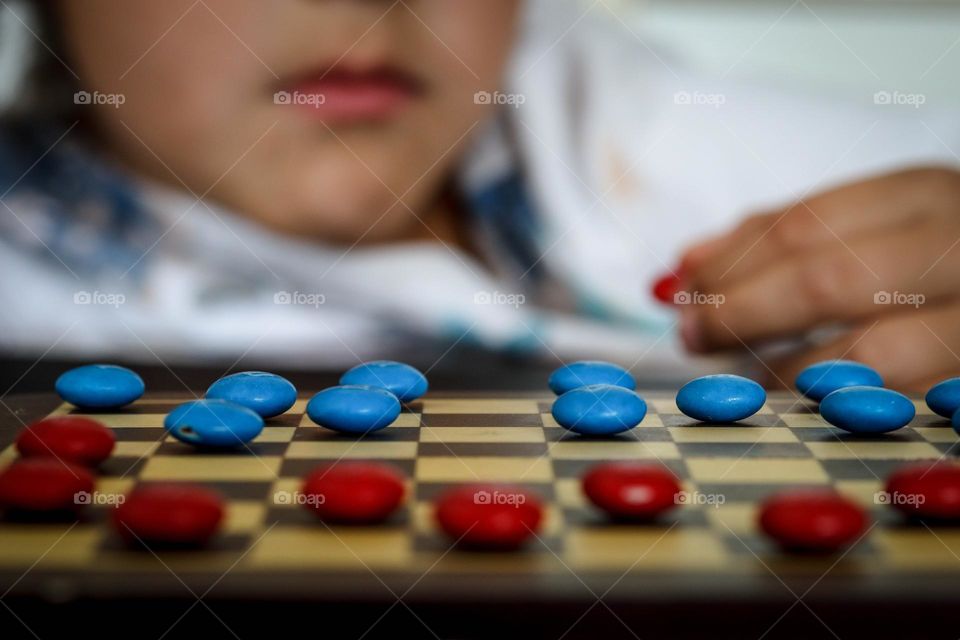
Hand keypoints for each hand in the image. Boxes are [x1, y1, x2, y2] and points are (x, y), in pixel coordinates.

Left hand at [676, 167, 959, 391]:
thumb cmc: (937, 256)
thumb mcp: (878, 220)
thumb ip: (788, 237)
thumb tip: (687, 267)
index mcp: (926, 196)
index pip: (806, 226)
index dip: (730, 262)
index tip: (681, 286)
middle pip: (828, 282)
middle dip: (741, 312)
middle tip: (691, 333)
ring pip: (867, 357)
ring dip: (782, 372)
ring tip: (740, 374)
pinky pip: (899, 406)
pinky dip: (836, 407)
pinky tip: (802, 403)